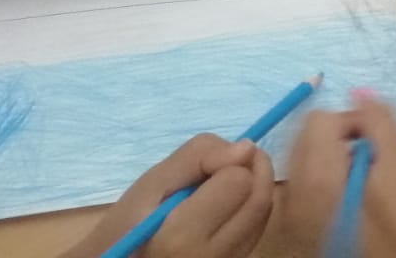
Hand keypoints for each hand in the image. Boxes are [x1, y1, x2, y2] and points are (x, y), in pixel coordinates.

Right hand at [63, 136, 273, 257]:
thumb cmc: (131, 224)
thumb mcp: (153, 182)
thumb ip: (198, 156)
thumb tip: (246, 148)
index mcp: (182, 238)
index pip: (238, 182)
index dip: (227, 163)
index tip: (208, 165)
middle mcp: (212, 257)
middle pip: (259, 197)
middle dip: (253, 167)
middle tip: (231, 159)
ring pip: (265, 211)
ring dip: (255, 185)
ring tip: (227, 180)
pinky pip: (259, 228)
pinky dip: (252, 206)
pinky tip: (230, 203)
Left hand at [284, 91, 395, 257]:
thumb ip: (379, 121)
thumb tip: (359, 91)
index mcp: (318, 175)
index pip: (318, 119)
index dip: (352, 121)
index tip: (376, 142)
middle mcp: (294, 192)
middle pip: (303, 134)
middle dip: (337, 137)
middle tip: (369, 156)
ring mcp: (291, 211)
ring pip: (300, 156)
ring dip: (328, 154)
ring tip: (360, 175)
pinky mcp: (295, 223)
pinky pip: (299, 181)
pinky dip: (319, 175)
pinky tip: (346, 192)